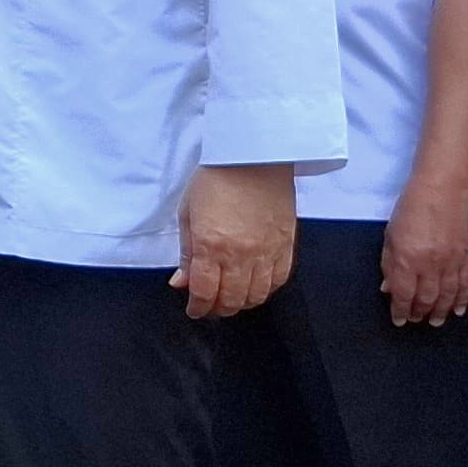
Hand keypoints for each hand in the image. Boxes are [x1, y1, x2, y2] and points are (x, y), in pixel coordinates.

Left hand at [177, 161, 296, 320]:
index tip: (195, 310)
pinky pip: (279, 280)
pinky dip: (266, 290)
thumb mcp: (188, 213)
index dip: (198, 308)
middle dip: (218, 309)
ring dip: (241, 303)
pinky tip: (255, 286)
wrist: (254, 156)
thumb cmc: (216, 179)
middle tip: (211, 306)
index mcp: (211, 246)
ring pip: (256, 295)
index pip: (205, 293)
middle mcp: (240, 254)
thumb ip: (186, 252)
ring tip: (232, 298)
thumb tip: (181, 282)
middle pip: (231, 300)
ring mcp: (267, 251)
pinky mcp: (286, 244)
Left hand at [380, 177, 467, 327]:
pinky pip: (466, 284)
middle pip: (427, 299)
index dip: (401, 311)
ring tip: (436, 321)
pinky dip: (462, 299)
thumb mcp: (390, 235)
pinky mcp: (466, 256)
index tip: (398, 319)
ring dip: (441, 311)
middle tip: (416, 319)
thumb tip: (389, 288)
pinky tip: (458, 309)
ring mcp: (452, 262)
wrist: (442, 188)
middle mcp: (431, 265)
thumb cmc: (412, 206)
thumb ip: (389, 264)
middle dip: (420, 312)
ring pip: (448, 296)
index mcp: (408, 259)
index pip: (404, 295)